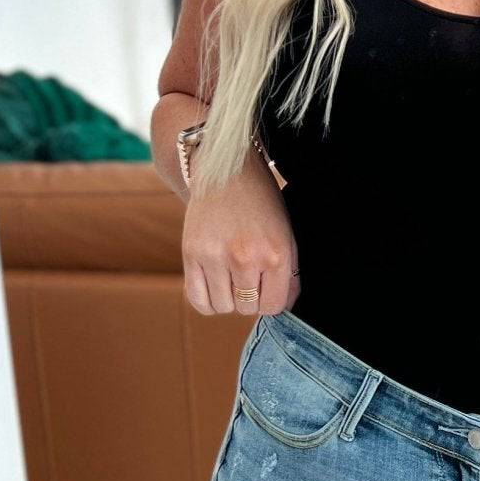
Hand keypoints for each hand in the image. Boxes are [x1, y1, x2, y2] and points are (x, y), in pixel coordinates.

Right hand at [182, 158, 300, 316]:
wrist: (226, 171)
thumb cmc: (262, 205)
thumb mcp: (286, 236)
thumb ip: (288, 275)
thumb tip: (281, 308)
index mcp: (275, 254)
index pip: (273, 306)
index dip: (270, 300)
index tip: (266, 287)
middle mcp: (245, 257)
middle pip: (247, 308)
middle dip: (249, 298)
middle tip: (248, 276)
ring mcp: (215, 256)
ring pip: (223, 307)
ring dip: (227, 298)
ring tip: (230, 276)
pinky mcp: (191, 253)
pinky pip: (197, 300)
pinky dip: (207, 301)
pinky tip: (214, 286)